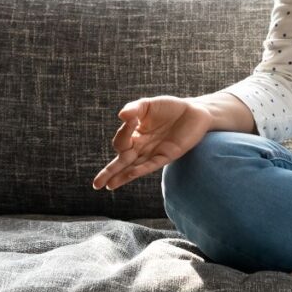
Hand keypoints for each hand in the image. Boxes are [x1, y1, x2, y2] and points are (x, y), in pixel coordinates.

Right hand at [92, 96, 212, 190]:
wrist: (195, 111)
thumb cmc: (170, 108)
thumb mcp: (149, 105)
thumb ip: (135, 109)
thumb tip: (122, 115)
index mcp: (135, 135)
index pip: (122, 140)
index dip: (124, 131)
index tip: (131, 118)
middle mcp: (142, 146)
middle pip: (122, 161)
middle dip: (109, 172)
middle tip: (96, 184)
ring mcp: (154, 152)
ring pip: (133, 167)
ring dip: (121, 176)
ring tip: (108, 186)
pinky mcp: (167, 155)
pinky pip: (151, 165)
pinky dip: (140, 170)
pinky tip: (129, 175)